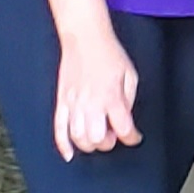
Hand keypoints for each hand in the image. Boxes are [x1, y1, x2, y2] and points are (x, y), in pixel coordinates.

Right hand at [53, 27, 141, 160]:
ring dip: (90, 144)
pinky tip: (70, 154)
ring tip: (97, 137)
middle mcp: (92, 104)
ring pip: (78, 138)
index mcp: (112, 97)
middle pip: (98, 139)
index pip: (124, 129)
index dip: (132, 137)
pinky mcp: (62, 102)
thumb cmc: (109, 53)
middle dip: (109, 141)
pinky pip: (59, 129)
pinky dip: (63, 145)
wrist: (85, 38)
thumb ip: (129, 100)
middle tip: (113, 133)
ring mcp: (74, 104)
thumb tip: (125, 118)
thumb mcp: (130, 75)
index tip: (134, 137)